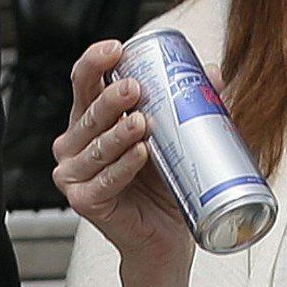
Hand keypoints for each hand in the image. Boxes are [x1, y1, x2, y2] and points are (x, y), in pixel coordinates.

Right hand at [52, 41, 194, 277]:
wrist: (166, 237)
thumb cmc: (164, 184)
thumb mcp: (177, 138)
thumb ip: (190, 106)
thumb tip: (212, 72)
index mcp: (90, 120)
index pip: (84, 83)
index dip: (94, 62)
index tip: (116, 49)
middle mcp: (75, 143)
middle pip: (88, 113)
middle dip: (110, 99)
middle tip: (135, 88)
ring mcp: (74, 173)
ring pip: (96, 147)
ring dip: (118, 133)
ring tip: (142, 123)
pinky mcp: (83, 201)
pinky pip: (103, 181)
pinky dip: (122, 168)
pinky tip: (139, 155)